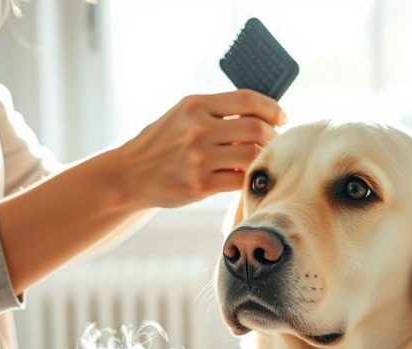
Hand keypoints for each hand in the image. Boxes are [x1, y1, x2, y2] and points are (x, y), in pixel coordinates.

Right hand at [111, 89, 286, 208]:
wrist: (130, 174)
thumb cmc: (162, 142)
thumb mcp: (183, 114)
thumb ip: (217, 110)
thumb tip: (262, 112)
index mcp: (196, 105)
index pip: (248, 100)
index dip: (272, 108)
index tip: (281, 117)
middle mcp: (198, 129)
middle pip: (256, 129)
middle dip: (273, 136)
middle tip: (274, 141)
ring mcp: (199, 159)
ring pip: (252, 155)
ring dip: (264, 158)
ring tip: (261, 158)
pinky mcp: (200, 185)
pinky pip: (240, 179)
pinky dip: (249, 177)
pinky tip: (247, 175)